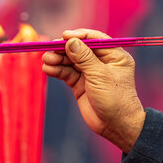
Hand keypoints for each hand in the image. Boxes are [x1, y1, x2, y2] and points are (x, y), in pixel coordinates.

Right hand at [42, 29, 145, 152]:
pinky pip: (67, 73)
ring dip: (57, 59)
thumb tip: (70, 41)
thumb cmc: (115, 99)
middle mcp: (102, 62)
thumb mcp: (100, 75)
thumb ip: (84, 58)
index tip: (64, 36)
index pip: (94, 39)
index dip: (79, 36)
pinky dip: (57, 70)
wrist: (116, 126)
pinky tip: (48, 69)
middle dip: (64, 49)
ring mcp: (90, 73)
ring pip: (70, 61)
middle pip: (79, 49)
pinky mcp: (80, 84)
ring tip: (46, 60)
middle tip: (50, 49)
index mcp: (114, 56)